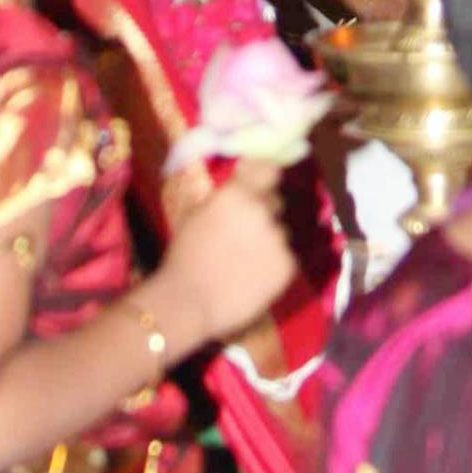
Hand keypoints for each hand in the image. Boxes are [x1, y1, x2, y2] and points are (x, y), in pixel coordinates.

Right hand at [148, 155, 299, 352]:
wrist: (189, 302)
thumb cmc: (184, 256)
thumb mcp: (196, 214)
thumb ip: (222, 195)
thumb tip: (242, 176)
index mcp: (237, 193)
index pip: (270, 169)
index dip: (265, 178)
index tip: (260, 185)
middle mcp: (262, 211)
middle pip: (275, 202)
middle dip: (263, 213)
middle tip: (245, 232)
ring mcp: (278, 239)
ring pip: (280, 231)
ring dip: (268, 240)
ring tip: (246, 261)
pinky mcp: (288, 265)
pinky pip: (285, 256)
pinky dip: (273, 264)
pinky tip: (253, 276)